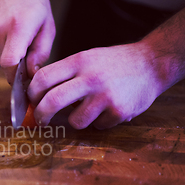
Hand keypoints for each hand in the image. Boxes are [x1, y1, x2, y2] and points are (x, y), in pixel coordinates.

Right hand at [0, 0, 54, 83]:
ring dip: (6, 53)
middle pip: (4, 64)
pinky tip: (3, 31)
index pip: (9, 64)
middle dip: (16, 63)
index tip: (22, 80)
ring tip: (14, 35)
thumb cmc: (33, 1)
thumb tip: (31, 74)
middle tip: (25, 48)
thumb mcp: (48, 25)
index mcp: (18, 27)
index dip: (15, 77)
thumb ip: (41, 52)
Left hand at [27, 43, 166, 128]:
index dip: (32, 93)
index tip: (32, 101)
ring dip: (76, 121)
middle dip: (41, 115)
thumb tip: (35, 94)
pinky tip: (108, 110)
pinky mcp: (119, 111)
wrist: (152, 64)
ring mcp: (105, 95)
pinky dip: (99, 122)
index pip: (42, 78)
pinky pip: (97, 126)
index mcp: (79, 61)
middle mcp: (90, 77)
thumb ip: (64, 73)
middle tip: (41, 120)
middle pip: (52, 101)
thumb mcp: (87, 58)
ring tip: (87, 110)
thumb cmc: (113, 64)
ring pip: (75, 121)